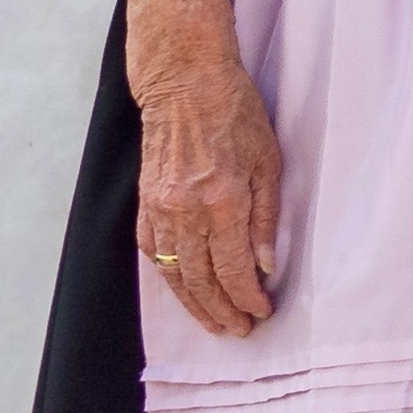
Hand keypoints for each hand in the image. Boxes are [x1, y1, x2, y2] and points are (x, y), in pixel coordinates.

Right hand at [131, 49, 283, 337]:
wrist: (183, 82)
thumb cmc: (234, 114)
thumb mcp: (267, 163)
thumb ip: (266, 218)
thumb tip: (265, 265)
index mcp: (219, 202)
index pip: (232, 269)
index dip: (246, 297)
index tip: (262, 312)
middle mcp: (184, 211)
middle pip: (200, 279)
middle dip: (221, 310)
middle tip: (239, 330)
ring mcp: (159, 208)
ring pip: (174, 272)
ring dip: (193, 303)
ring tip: (213, 322)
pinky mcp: (145, 202)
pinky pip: (155, 251)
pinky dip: (169, 276)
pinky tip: (182, 289)